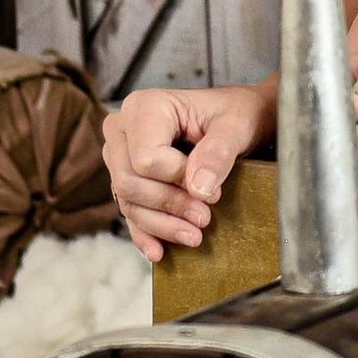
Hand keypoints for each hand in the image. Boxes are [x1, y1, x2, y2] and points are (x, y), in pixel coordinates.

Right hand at [102, 81, 357, 260]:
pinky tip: (161, 251)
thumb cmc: (235, 114)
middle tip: (206, 218)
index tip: (211, 189)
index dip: (177, 180)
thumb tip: (199, 188)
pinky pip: (129, 212)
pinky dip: (146, 233)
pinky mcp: (128, 178)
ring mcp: (120, 156)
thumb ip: (218, 151)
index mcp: (144, 107)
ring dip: (162, 224)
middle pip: (129, 182)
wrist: (238, 120)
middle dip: (169, 205)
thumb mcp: (236, 126)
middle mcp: (122, 129)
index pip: (145, 159)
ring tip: (196, 234)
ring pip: (128, 201)